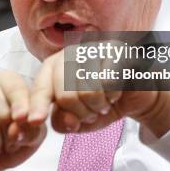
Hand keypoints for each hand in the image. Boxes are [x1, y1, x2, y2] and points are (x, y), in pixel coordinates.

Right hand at [0, 71, 45, 170]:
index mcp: (5, 80)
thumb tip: (17, 128)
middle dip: (9, 136)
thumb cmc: (9, 142)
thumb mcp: (31, 136)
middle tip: (6, 140)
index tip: (25, 122)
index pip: (16, 89)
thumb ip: (33, 129)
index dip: (24, 110)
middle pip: (3, 113)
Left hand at [28, 50, 169, 137]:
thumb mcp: (78, 120)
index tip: (33, 122)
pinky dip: (113, 96)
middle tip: (92, 111)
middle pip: (65, 96)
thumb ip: (63, 122)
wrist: (136, 94)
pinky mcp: (115, 50)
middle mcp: (69, 53)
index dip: (37, 106)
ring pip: (88, 92)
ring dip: (99, 107)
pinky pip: (109, 84)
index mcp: (54, 66)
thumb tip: (69, 121)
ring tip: (104, 102)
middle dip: (81, 114)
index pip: (41, 88)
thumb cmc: (102, 103)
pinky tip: (115, 92)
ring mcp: (92, 48)